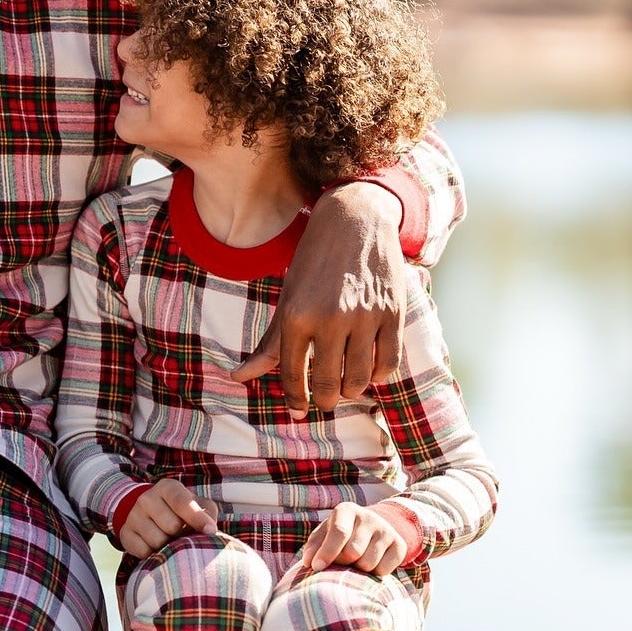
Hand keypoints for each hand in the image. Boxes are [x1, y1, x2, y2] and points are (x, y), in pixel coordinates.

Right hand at [117, 479, 219, 557]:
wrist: (150, 515)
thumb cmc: (182, 511)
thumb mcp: (198, 505)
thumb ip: (208, 513)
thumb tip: (209, 529)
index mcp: (167, 487)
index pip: (182, 502)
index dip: (197, 518)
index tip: (210, 531)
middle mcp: (146, 498)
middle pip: (172, 526)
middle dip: (182, 534)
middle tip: (182, 533)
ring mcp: (133, 516)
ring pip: (157, 541)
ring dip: (168, 545)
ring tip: (169, 539)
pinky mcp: (125, 533)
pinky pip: (143, 551)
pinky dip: (154, 554)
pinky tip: (156, 546)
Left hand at [233, 182, 405, 417]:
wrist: (354, 220)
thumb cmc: (314, 264)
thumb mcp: (287, 299)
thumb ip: (269, 343)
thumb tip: (239, 378)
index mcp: (296, 316)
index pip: (292, 374)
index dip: (295, 399)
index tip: (299, 410)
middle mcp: (329, 318)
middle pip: (327, 383)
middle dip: (324, 400)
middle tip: (324, 400)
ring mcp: (363, 316)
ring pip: (359, 379)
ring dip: (351, 391)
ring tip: (346, 387)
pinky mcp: (392, 313)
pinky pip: (387, 362)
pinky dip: (378, 375)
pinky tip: (370, 371)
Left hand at [300, 502, 407, 575]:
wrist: (370, 530)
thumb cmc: (339, 536)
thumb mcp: (323, 536)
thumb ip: (313, 547)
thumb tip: (309, 562)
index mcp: (347, 510)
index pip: (339, 532)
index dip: (327, 552)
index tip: (316, 567)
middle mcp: (369, 517)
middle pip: (353, 551)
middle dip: (342, 562)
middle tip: (341, 561)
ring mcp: (387, 530)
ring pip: (368, 563)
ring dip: (358, 569)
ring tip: (355, 561)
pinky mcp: (400, 545)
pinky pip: (384, 570)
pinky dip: (374, 574)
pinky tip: (370, 563)